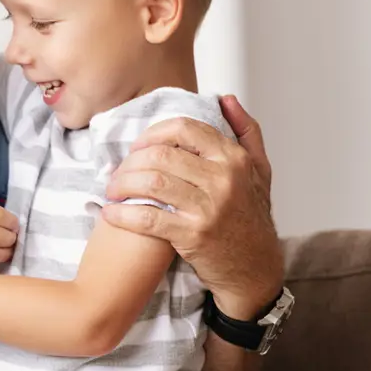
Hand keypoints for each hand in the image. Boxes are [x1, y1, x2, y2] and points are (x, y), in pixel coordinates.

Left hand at [101, 95, 283, 319]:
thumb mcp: (260, 172)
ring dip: (121, 184)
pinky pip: (147, 217)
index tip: (137, 146)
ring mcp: (209, 207)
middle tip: (117, 172)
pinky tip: (110, 213)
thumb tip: (225, 99)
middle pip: (161, 155)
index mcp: (234, 159)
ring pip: (151, 182)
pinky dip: (123, 214)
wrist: (256, 271)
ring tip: (111, 190)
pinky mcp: (193, 234)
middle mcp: (224, 179)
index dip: (152, 134)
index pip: (183, 129)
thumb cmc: (252, 219)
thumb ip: (246, 131)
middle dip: (130, 161)